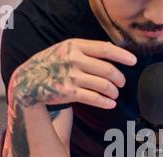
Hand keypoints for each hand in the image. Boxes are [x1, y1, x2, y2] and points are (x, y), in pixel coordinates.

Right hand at [9, 39, 136, 108]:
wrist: (29, 80)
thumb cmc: (52, 63)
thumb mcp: (66, 49)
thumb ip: (86, 50)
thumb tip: (113, 51)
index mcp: (75, 46)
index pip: (105, 49)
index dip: (122, 55)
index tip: (134, 61)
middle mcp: (74, 60)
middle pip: (107, 69)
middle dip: (119, 78)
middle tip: (121, 83)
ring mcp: (71, 76)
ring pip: (103, 85)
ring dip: (113, 91)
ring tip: (115, 94)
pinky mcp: (69, 93)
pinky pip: (94, 98)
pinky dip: (105, 102)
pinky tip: (110, 104)